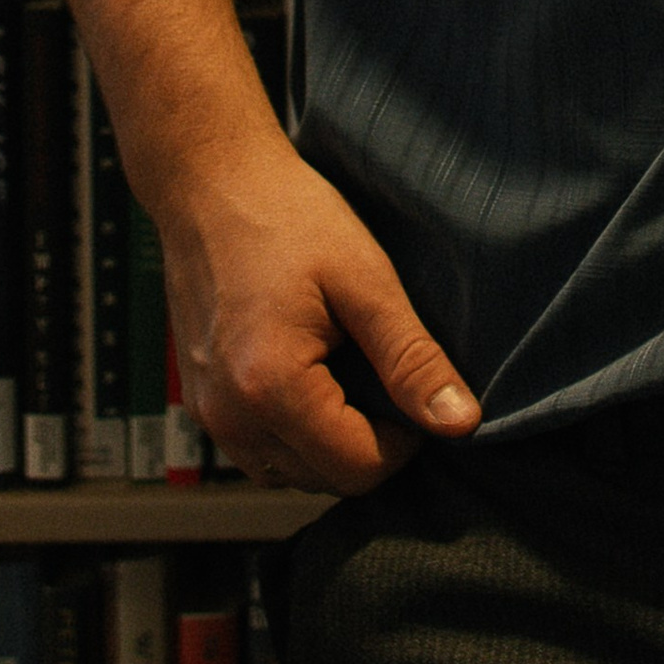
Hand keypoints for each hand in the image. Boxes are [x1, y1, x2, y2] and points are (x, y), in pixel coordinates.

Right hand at [156, 130, 479, 494]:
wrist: (211, 184)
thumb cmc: (288, 217)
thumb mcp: (365, 278)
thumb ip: (411, 358)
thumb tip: (461, 423)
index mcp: (270, 388)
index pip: (359, 469)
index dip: (405, 440)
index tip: (413, 386)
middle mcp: (229, 417)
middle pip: (326, 479)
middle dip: (368, 442)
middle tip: (384, 371)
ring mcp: (208, 415)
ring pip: (292, 473)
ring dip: (331, 443)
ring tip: (347, 369)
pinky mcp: (201, 405)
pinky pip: (260, 451)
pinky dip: (295, 433)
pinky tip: (313, 376)